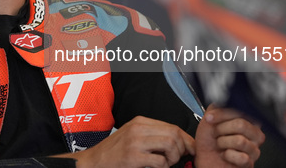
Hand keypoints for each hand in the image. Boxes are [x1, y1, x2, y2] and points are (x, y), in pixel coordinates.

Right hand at [65, 116, 194, 167]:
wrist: (94, 161)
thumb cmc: (113, 152)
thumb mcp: (132, 136)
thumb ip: (151, 135)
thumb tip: (177, 142)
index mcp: (139, 122)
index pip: (172, 126)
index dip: (186, 139)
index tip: (191, 148)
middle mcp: (138, 128)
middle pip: (174, 133)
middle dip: (183, 148)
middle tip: (179, 159)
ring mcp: (135, 142)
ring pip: (170, 144)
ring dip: (174, 158)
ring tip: (167, 164)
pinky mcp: (133, 157)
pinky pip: (160, 161)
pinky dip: (164, 167)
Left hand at [195, 105, 264, 167]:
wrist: (203, 158)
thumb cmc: (208, 139)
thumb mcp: (209, 118)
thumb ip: (218, 106)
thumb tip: (224, 100)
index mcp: (246, 120)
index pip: (241, 110)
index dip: (222, 114)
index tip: (210, 118)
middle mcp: (253, 133)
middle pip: (241, 124)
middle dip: (221, 129)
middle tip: (216, 134)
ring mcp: (254, 149)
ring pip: (240, 140)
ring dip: (223, 143)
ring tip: (220, 145)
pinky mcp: (250, 163)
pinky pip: (241, 157)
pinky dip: (228, 156)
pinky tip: (225, 155)